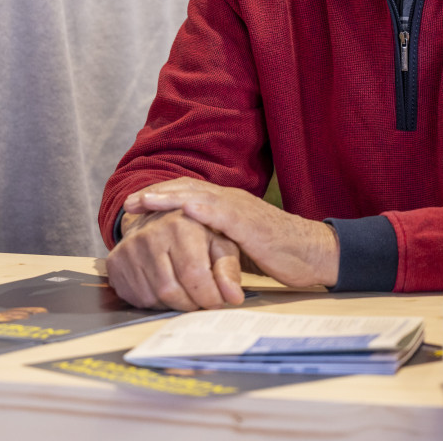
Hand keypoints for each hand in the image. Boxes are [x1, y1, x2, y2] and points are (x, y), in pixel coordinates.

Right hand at [106, 205, 244, 310]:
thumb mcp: (221, 242)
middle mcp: (150, 235)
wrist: (161, 219)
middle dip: (192, 303)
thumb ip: (228, 268)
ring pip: (154, 297)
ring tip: (187, 293)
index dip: (209, 296)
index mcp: (180, 225)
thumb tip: (234, 297)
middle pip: (171, 290)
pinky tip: (168, 289)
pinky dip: (156, 302)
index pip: (194, 275)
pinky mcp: (115, 263)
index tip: (219, 302)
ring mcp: (128, 249)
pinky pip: (137, 298)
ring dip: (175, 303)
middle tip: (203, 301)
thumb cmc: (197, 233)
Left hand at [126, 178, 339, 287]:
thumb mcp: (239, 245)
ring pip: (199, 196)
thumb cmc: (279, 252)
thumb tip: (191, 254)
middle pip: (188, 189)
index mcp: (228, 206)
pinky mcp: (251, 225)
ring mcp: (241, 211)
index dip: (161, 196)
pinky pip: (223, 214)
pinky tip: (184, 210)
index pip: (188, 193)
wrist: (313, 252)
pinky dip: (201, 210)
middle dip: (156, 194)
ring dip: (169, 197)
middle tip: (129, 203)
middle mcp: (232, 201)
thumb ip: (217, 242)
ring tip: (145, 201)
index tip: (135, 204)